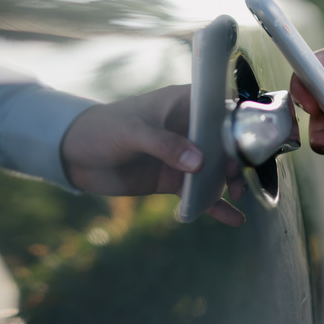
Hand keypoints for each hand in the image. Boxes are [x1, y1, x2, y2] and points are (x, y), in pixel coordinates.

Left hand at [61, 85, 244, 226]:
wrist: (73, 155)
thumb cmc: (101, 129)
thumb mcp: (132, 132)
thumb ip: (165, 145)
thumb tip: (198, 163)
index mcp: (183, 104)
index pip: (219, 109)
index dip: (238, 122)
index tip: (250, 141)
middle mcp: (189, 128)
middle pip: (224, 142)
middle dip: (237, 159)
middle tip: (237, 176)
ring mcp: (183, 155)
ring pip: (216, 168)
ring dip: (230, 182)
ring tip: (238, 196)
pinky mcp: (173, 179)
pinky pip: (199, 193)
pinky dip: (215, 205)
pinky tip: (233, 219)